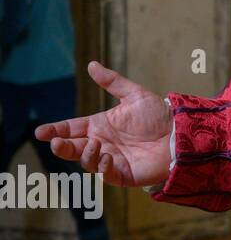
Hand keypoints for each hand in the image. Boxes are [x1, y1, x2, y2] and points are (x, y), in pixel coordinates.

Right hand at [34, 61, 172, 187]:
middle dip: (61, 146)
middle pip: (74, 148)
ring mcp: (111, 159)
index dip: (56, 130)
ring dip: (85, 154)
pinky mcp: (123, 173)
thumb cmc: (158, 115)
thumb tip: (91, 64)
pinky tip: (107, 157)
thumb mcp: (135, 95)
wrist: (180, 133)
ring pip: (87, 162)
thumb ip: (113, 82)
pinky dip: (102, 167)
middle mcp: (102, 143)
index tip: (40, 131)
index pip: (72, 128)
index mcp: (101, 126)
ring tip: (94, 144)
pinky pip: (106, 175)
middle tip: (55, 142)